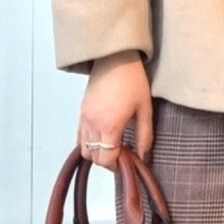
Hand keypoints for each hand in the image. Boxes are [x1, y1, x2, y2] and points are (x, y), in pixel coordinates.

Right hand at [78, 50, 152, 169]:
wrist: (115, 58)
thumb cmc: (132, 80)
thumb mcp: (145, 109)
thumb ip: (144, 136)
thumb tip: (143, 155)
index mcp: (109, 126)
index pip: (106, 159)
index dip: (117, 165)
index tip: (128, 160)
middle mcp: (92, 124)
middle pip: (93, 157)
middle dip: (108, 160)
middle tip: (122, 153)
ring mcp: (84, 117)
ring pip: (83, 148)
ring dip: (97, 152)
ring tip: (113, 145)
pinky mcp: (81, 111)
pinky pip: (79, 136)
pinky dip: (87, 142)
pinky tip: (102, 137)